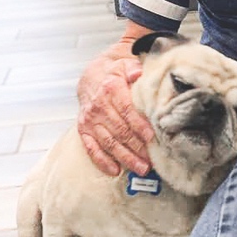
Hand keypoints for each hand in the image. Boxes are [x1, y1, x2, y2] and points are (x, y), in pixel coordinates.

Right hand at [78, 57, 153, 176]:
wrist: (91, 77)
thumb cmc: (114, 74)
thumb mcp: (125, 65)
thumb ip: (134, 68)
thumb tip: (138, 73)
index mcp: (111, 89)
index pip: (127, 110)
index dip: (139, 125)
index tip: (152, 137)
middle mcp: (98, 106)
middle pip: (119, 130)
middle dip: (136, 147)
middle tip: (151, 160)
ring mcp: (90, 120)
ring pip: (108, 142)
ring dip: (125, 157)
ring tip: (140, 168)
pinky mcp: (84, 130)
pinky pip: (91, 148)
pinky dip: (102, 161)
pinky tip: (115, 170)